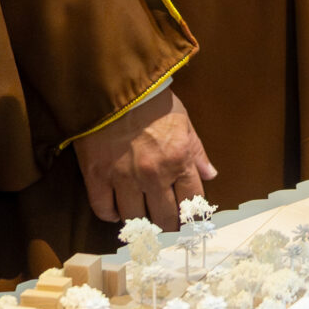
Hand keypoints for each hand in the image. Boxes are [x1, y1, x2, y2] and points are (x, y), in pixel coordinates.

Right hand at [75, 89, 213, 229]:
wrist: (113, 83)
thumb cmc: (151, 100)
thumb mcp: (183, 121)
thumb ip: (196, 151)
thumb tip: (210, 175)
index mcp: (178, 159)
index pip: (192, 202)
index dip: (192, 216)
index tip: (188, 222)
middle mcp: (153, 174)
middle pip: (164, 218)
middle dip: (167, 225)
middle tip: (165, 225)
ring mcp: (123, 177)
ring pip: (135, 219)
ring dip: (140, 222)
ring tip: (141, 217)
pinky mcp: (97, 176)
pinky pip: (104, 209)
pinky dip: (111, 214)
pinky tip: (117, 209)